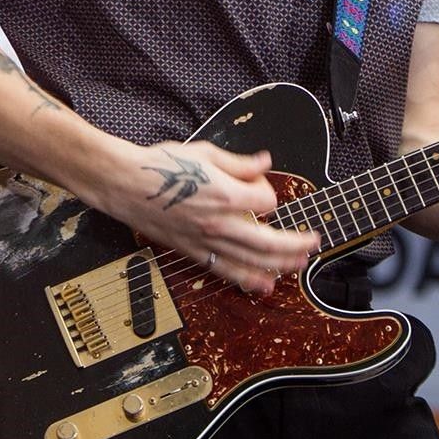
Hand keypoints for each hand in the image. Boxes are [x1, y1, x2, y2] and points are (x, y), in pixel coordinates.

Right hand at [86, 140, 316, 294]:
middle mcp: (221, 223)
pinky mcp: (193, 252)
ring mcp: (207, 241)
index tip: (259, 183)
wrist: (125, 184)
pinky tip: (264, 285)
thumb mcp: (205, 154)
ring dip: (280, 265)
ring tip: (300, 265)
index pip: (267, 200)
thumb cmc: (159, 166)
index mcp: (226, 194)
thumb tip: (264, 162)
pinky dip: (247, 280)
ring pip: (252, 261)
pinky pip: (226, 271)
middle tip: (313, 242)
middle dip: (296, 244)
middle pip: (270, 241)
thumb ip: (239, 163)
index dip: (268, 190)